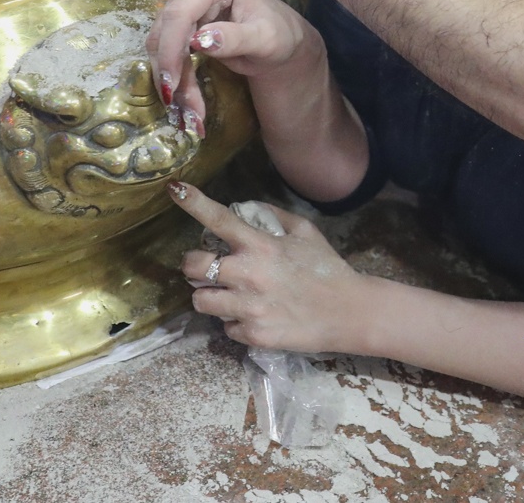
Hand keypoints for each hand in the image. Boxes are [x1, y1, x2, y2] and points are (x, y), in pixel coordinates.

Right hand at [146, 0, 319, 125]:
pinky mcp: (178, 15)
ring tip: (192, 109)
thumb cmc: (278, 35)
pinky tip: (185, 98)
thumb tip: (199, 40)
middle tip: (188, 110)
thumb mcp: (265, 40)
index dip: (170, 49)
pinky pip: (164, 47)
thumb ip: (236, 38)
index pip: (181, 13)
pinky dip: (173, 74)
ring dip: (171, 78)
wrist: (279, 38)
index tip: (172, 86)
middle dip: (172, 71)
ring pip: (160, 42)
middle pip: (166, 29)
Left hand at [170, 181, 366, 352]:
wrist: (348, 312)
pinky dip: (236, 322)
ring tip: (230, 295)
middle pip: (192, 267)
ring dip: (210, 297)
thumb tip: (247, 208)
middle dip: (193, 265)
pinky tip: (255, 316)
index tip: (174, 189)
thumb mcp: (305, 232)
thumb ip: (274, 216)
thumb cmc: (327, 268)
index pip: (219, 219)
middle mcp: (248, 275)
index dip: (194, 202)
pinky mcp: (253, 335)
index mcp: (260, 245)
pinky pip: (226, 328)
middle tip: (208, 268)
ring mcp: (248, 308)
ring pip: (201, 301)